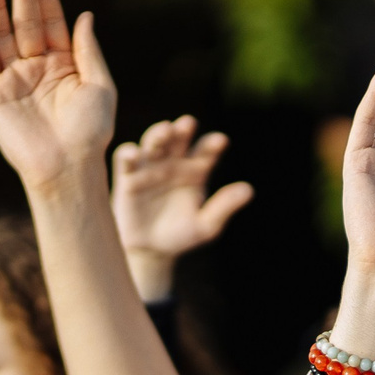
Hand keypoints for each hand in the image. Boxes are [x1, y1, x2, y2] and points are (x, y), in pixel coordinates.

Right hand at [0, 0, 115, 195]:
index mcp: (64, 65)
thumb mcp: (99, 86)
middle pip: (26, 23)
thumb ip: (88, 50)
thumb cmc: (91, 132)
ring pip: (1, 36)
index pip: (52, 21)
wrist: (68, 167)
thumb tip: (84, 15)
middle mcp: (37, 68)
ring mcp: (14, 79)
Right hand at [113, 116, 254, 297]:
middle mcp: (174, 162)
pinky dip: (128, 153)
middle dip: (183, 130)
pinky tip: (133, 153)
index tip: (220, 142)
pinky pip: (125, 159)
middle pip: (179, 140)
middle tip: (188, 124)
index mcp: (196, 170)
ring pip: (153, 142)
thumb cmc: (181, 235)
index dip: (213, 145)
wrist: (151, 250)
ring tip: (165, 131)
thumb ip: (225, 206)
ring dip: (158, 134)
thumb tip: (249, 190)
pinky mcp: (127, 176)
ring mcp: (150, 167)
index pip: (207, 152)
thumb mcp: (206, 226)